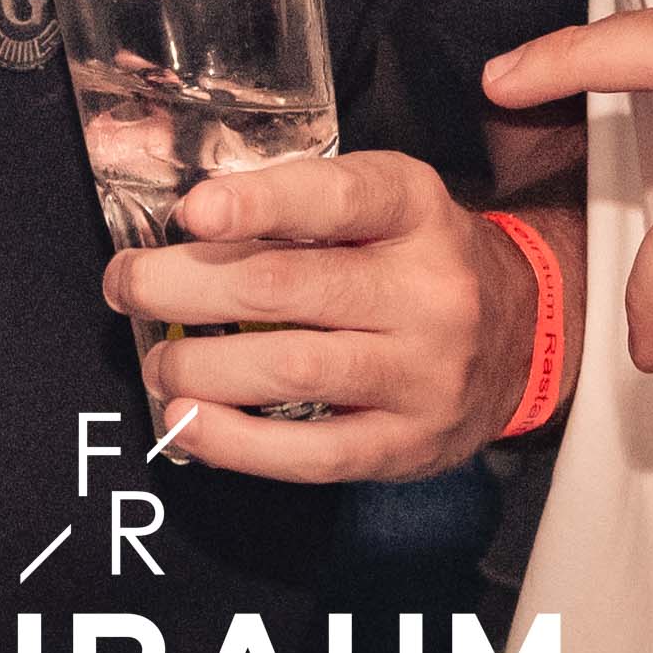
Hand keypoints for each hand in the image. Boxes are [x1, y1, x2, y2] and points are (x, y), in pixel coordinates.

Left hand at [103, 150, 535, 482]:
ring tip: (159, 362)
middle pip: (289, 286)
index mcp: (416, 209)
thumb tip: (184, 221)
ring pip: (292, 369)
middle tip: (128, 285)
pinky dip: (235, 442)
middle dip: (186, 288)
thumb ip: (301, 203)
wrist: (525, 336)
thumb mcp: (386, 204)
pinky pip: (310, 454)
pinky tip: (188, 424)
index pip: (338, 198)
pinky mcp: (407, 444)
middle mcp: (428, 288)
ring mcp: (422, 372)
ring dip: (201, 368)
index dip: (259, 202)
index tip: (192, 212)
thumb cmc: (419, 261)